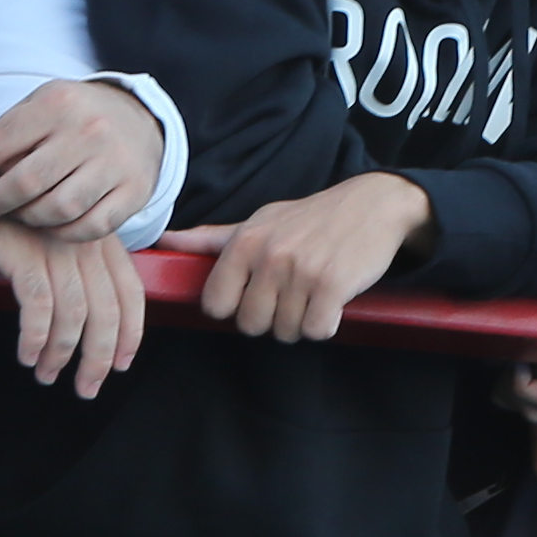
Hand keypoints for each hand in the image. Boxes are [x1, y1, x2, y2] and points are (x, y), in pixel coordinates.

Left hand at [0, 77, 164, 240]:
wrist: (139, 120)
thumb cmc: (77, 116)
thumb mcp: (44, 103)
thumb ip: (10, 130)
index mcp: (58, 102)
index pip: (0, 143)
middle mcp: (89, 130)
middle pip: (26, 182)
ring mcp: (114, 162)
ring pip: (57, 210)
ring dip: (29, 219)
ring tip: (19, 214)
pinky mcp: (134, 191)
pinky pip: (89, 227)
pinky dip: (64, 233)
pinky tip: (52, 225)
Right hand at [0, 209, 144, 398]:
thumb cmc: (13, 204)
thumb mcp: (54, 231)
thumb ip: (75, 264)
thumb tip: (85, 317)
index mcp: (100, 239)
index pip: (130, 291)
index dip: (131, 332)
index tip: (122, 365)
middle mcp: (85, 243)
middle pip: (107, 311)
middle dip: (100, 358)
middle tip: (86, 388)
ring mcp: (56, 246)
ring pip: (75, 314)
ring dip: (61, 353)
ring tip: (45, 374)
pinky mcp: (24, 251)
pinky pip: (39, 304)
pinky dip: (35, 336)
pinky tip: (27, 353)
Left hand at [168, 171, 434, 341]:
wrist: (372, 204)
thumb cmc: (310, 217)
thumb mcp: (260, 220)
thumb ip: (212, 238)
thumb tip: (164, 240)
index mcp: (245, 242)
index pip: (216, 305)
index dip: (237, 306)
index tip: (257, 292)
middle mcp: (269, 256)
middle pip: (251, 325)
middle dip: (272, 317)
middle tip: (293, 292)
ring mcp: (302, 271)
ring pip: (285, 331)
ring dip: (302, 321)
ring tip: (314, 292)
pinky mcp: (333, 286)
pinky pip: (316, 331)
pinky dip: (326, 323)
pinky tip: (332, 301)